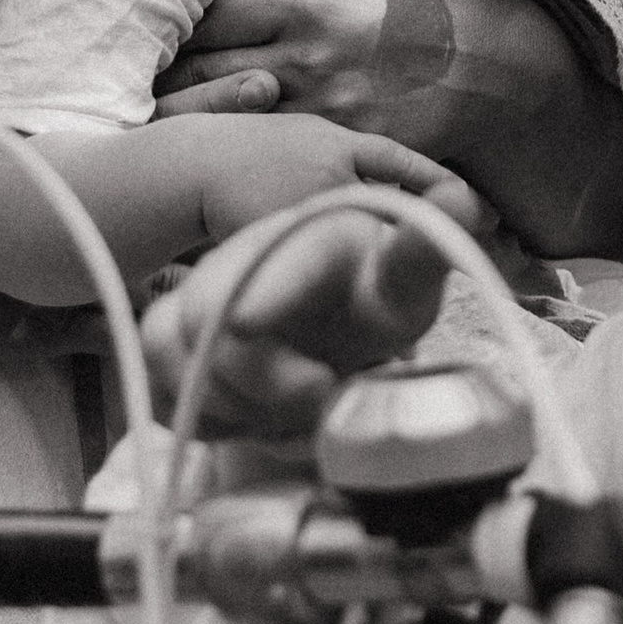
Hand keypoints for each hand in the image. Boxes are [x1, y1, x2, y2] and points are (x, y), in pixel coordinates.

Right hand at [142, 211, 456, 442]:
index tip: (247, 324)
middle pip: (206, 316)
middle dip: (258, 377)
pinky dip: (202, 417)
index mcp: (299, 238)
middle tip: (318, 400)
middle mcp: (238, 261)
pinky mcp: (177, 346)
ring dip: (230, 404)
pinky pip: (159, 385)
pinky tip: (250, 423)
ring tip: (294, 415)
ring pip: (170, 352)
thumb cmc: (378, 294)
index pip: (271, 260)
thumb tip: (463, 200)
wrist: (340, 316)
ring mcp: (198, 301)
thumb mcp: (408, 275)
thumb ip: (428, 247)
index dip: (257, 290)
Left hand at [162, 0, 622, 262]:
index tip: (156, 25)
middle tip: (129, 77)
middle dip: (165, 76)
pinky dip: (239, 151)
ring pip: (229, 122)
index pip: (212, 16)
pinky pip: (274, 154)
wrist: (518, 81)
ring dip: (190, 119)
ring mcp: (323, 116)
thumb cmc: (461, 0)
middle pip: (204, 75)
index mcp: (312, 7)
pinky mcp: (344, 153)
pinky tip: (213, 152)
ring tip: (149, 118)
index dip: (175, 21)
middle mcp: (306, 65)